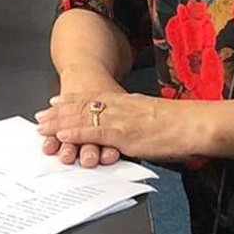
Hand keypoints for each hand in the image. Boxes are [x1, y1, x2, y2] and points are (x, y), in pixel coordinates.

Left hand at [36, 91, 199, 165]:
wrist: (193, 124)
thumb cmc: (179, 121)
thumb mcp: (152, 112)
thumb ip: (136, 114)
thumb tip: (129, 120)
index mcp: (126, 101)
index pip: (93, 98)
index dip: (71, 100)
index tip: (56, 101)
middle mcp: (119, 107)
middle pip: (82, 107)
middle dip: (59, 112)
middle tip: (40, 116)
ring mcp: (119, 121)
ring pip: (82, 119)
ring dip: (60, 123)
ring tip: (43, 127)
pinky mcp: (123, 135)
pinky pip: (94, 133)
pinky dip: (76, 134)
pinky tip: (63, 135)